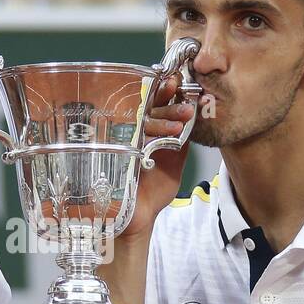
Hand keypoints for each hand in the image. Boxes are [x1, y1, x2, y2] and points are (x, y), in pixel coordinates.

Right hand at [122, 72, 200, 239]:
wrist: (139, 218)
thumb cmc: (153, 192)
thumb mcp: (174, 164)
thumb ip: (181, 143)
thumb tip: (193, 120)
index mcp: (146, 132)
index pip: (155, 106)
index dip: (166, 94)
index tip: (180, 86)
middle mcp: (130, 132)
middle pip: (145, 109)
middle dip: (167, 105)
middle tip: (186, 105)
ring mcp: (118, 142)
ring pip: (137, 121)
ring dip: (160, 120)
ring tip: (180, 122)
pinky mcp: (110, 154)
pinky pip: (122, 138)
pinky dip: (141, 136)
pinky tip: (156, 137)